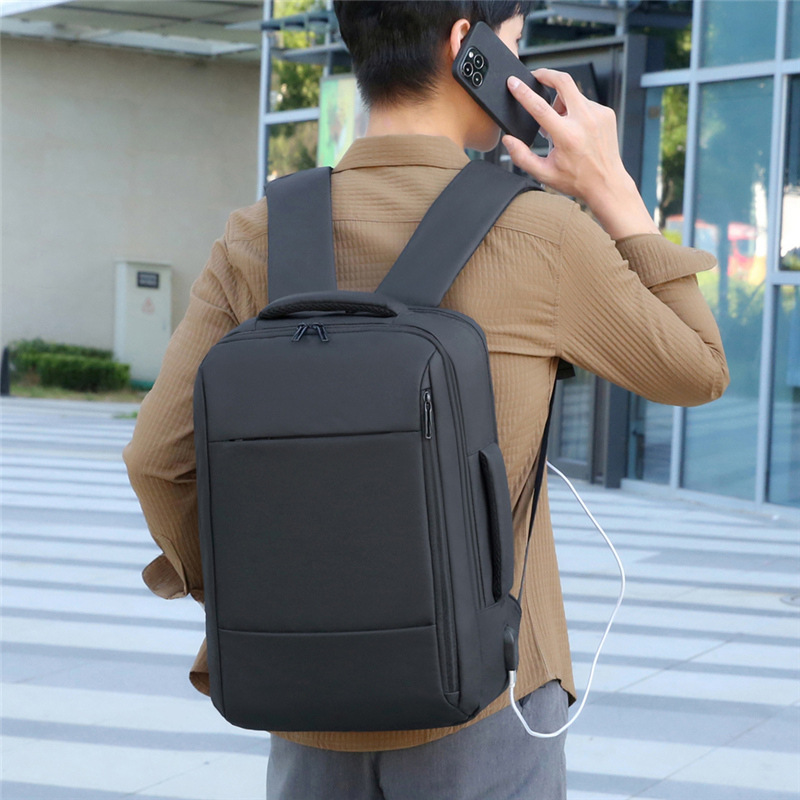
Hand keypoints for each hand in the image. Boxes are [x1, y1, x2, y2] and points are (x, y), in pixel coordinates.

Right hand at [503, 68, 658, 238]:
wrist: (607, 183)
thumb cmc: (576, 180)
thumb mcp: (544, 174)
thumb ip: (522, 157)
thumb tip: (508, 140)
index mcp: (567, 136)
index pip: (540, 107)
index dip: (524, 93)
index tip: (513, 82)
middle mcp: (584, 121)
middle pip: (563, 81)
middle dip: (546, 74)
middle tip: (535, 76)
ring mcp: (598, 114)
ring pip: (573, 95)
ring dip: (560, 104)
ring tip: (559, 125)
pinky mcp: (606, 113)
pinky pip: (585, 103)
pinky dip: (575, 111)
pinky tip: (575, 129)